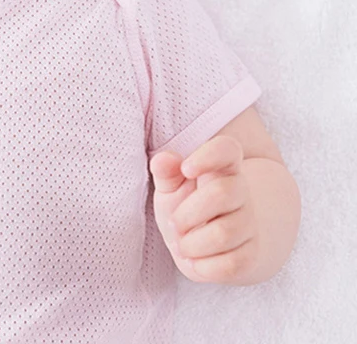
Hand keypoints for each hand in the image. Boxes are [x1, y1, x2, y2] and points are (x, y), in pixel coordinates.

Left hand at [149, 135, 259, 282]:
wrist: (212, 245)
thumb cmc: (187, 206)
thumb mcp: (171, 187)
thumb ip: (166, 172)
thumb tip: (164, 159)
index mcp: (221, 168)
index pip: (227, 149)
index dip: (209, 155)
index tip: (186, 169)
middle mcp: (241, 192)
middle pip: (223, 193)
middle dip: (188, 213)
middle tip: (174, 224)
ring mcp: (250, 224)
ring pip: (225, 233)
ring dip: (192, 243)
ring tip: (181, 245)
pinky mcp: (252, 255)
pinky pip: (231, 264)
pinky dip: (204, 267)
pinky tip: (194, 261)